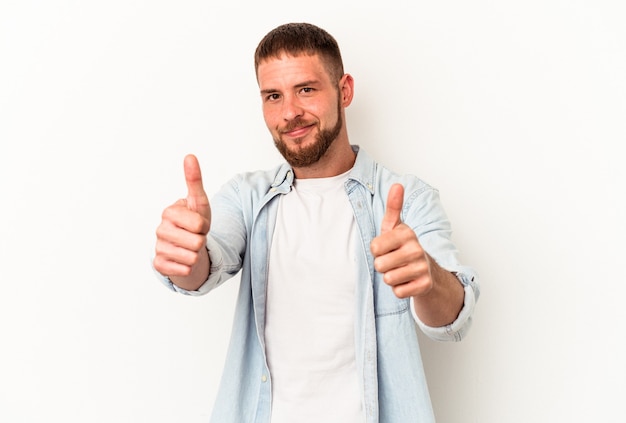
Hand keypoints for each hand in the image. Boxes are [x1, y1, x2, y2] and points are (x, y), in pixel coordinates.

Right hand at [153, 154, 211, 277]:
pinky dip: (189, 267)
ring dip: (196, 254)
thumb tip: (190, 156)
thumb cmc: (194, 221)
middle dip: (202, 241)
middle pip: (197, 242)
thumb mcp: (199, 202)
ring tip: (190, 247)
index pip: (199, 224)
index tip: (198, 223)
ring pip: (192, 258)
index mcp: (169, 212)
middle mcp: (160, 229)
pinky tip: (183, 259)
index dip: (204, 226)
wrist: (188, 244)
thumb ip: (194, 180)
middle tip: (195, 237)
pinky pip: (184, 270)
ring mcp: (158, 247)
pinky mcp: (159, 265)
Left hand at [370, 184, 432, 297]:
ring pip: (388, 279)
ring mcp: (422, 268)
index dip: (377, 250)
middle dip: (383, 266)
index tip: (387, 248)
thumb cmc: (404, 246)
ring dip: (391, 278)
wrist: (428, 270)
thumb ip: (393, 207)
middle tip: (394, 261)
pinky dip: (400, 290)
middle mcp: (416, 249)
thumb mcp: (396, 227)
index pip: (374, 247)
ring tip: (400, 270)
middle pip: (379, 265)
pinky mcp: (425, 285)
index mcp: (406, 233)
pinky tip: (407, 281)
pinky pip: (398, 292)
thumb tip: (397, 184)